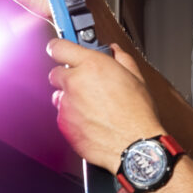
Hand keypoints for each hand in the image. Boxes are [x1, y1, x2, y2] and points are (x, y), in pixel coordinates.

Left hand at [47, 39, 164, 170]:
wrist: (133, 145)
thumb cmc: (137, 114)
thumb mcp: (136, 78)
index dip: (58, 48)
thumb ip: (122, 58)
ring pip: (59, 96)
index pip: (58, 47)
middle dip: (67, 77)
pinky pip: (62, 115)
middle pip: (56, 73)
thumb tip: (114, 51)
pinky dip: (72, 117)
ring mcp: (67, 104)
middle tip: (84, 84)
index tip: (59, 50)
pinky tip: (91, 120)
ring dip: (70, 98)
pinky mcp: (64, 124)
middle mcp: (75, 82)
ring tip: (91, 106)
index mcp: (92, 66)